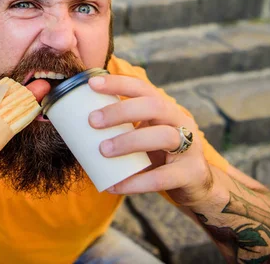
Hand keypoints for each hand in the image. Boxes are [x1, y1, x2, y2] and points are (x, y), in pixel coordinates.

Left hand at [87, 75, 214, 206]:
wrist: (195, 183)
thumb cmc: (159, 154)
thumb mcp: (143, 134)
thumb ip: (121, 128)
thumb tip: (74, 127)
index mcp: (164, 109)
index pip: (142, 88)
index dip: (118, 83)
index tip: (91, 84)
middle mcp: (179, 121)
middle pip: (154, 106)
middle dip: (121, 110)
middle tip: (92, 121)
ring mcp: (189, 147)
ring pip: (163, 136)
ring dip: (130, 141)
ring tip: (103, 150)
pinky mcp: (190, 173)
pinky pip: (162, 177)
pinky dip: (136, 182)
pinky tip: (114, 185)